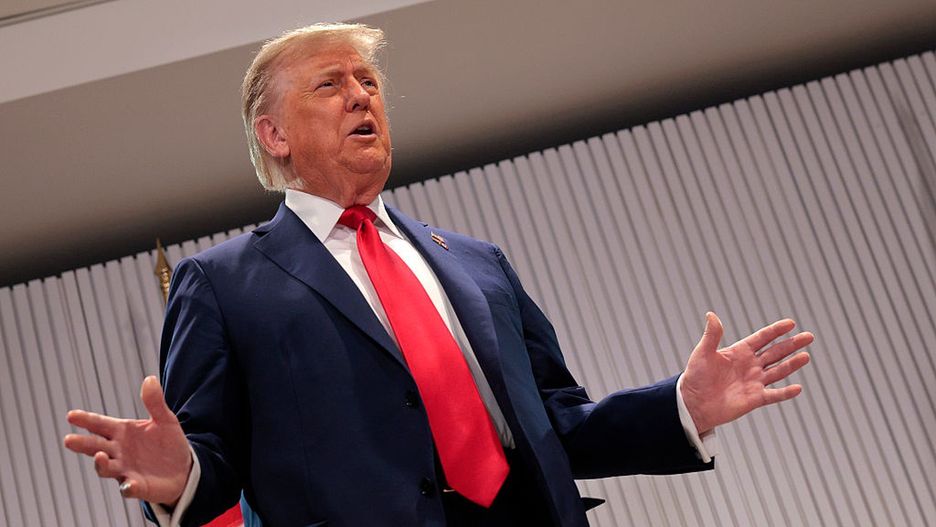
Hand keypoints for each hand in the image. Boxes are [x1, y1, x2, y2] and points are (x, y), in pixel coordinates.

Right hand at [64, 376, 191, 505]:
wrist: (183, 468)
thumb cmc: (168, 443)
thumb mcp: (165, 420)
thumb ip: (154, 402)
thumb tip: (150, 379)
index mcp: (122, 432)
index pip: (100, 425)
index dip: (86, 420)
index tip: (71, 415)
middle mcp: (118, 451)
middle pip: (96, 446)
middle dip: (83, 444)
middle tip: (69, 440)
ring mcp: (125, 470)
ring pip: (106, 468)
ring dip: (101, 464)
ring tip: (100, 456)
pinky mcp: (136, 486)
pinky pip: (129, 488)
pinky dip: (128, 487)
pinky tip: (129, 484)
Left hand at [680, 312, 811, 434]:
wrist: (693, 403)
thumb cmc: (695, 376)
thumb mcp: (703, 353)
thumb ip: (712, 335)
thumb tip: (711, 314)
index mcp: (739, 352)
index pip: (762, 338)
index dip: (776, 330)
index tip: (790, 323)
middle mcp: (750, 365)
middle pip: (775, 352)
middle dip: (792, 344)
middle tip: (809, 336)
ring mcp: (754, 382)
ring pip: (778, 371)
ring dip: (792, 364)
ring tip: (806, 356)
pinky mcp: (755, 399)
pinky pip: (774, 395)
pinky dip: (785, 393)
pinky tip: (798, 388)